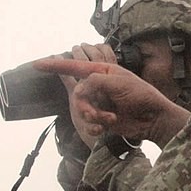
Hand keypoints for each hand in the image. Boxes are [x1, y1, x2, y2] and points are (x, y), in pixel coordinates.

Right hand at [35, 56, 190, 146]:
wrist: (154, 119)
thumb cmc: (142, 96)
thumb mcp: (119, 82)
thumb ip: (96, 81)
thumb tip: (79, 88)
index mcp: (102, 72)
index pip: (75, 67)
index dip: (56, 65)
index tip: (37, 64)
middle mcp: (98, 86)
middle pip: (76, 94)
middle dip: (85, 105)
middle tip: (97, 113)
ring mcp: (99, 102)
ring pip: (81, 110)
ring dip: (93, 116)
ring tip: (109, 119)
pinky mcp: (101, 118)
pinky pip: (87, 122)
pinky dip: (95, 126)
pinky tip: (107, 127)